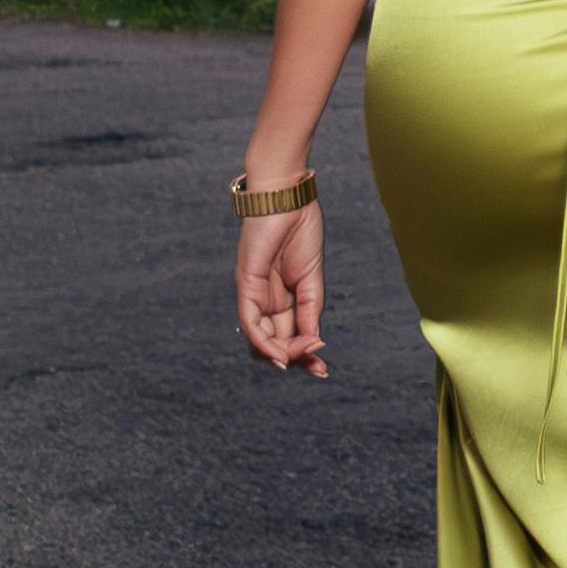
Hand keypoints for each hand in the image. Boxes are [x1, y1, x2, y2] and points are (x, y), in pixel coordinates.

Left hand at [236, 204, 327, 375]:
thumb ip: (309, 313)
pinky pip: (250, 322)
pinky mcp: (245, 285)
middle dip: (295, 359)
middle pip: (272, 343)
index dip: (302, 355)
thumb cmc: (301, 231)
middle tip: (316, 366)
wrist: (289, 198)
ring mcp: (253, 294)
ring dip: (283, 353)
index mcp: (282, 298)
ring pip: (259, 340)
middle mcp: (264, 300)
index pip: (286, 337)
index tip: (322, 369)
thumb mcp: (311, 281)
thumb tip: (313, 344)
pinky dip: (264, 342)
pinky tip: (281, 354)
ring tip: (307, 353)